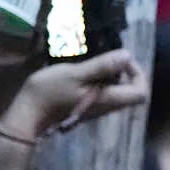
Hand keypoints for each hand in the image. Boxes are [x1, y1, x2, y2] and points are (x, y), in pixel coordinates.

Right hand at [11, 49, 146, 135]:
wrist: (29, 114)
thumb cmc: (50, 92)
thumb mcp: (76, 74)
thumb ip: (102, 66)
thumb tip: (127, 55)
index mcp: (109, 100)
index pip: (141, 92)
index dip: (138, 74)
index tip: (122, 60)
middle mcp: (108, 107)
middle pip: (131, 92)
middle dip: (125, 72)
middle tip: (107, 58)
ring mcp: (97, 108)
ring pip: (117, 91)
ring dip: (111, 75)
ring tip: (94, 63)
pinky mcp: (86, 106)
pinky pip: (103, 93)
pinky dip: (100, 80)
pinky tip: (84, 71)